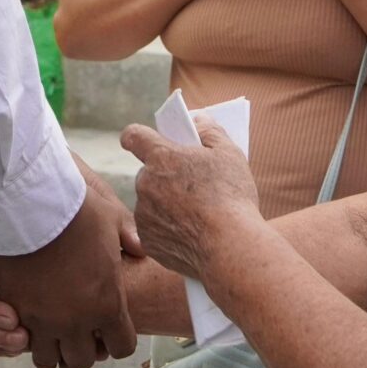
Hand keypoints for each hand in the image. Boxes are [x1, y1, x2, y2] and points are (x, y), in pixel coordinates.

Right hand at [0, 154, 140, 367]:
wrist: (31, 204)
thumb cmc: (76, 210)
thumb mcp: (112, 219)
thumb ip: (130, 238)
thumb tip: (141, 249)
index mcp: (108, 305)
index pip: (121, 347)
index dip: (119, 341)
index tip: (114, 330)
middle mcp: (76, 322)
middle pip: (82, 361)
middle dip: (83, 353)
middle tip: (82, 338)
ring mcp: (42, 321)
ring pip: (47, 361)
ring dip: (51, 351)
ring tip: (53, 336)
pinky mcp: (13, 312)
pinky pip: (16, 344)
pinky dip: (22, 341)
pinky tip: (28, 327)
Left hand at [121, 119, 261, 281]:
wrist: (230, 248)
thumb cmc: (232, 197)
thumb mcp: (229, 153)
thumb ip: (210, 130)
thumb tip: (198, 119)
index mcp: (161, 157)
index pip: (134, 136)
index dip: (137, 136)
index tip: (141, 140)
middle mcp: (145, 184)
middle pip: (148, 173)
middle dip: (165, 176)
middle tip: (193, 186)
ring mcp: (144, 215)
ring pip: (151, 202)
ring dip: (166, 204)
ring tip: (197, 215)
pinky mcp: (148, 241)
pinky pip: (154, 229)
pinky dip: (168, 229)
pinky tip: (192, 234)